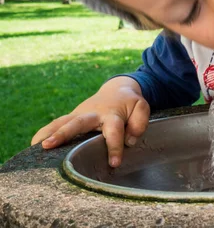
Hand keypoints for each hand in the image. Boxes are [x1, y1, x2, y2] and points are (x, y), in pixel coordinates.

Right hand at [31, 76, 149, 166]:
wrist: (118, 90)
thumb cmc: (130, 104)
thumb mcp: (142, 108)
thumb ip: (140, 122)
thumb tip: (129, 140)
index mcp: (112, 114)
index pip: (113, 131)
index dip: (114, 146)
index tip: (114, 163)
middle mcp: (93, 114)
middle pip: (78, 122)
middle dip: (64, 133)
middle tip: (50, 145)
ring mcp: (79, 114)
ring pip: (62, 121)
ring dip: (49, 133)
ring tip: (36, 146)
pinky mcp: (72, 117)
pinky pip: (56, 124)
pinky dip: (44, 133)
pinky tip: (33, 146)